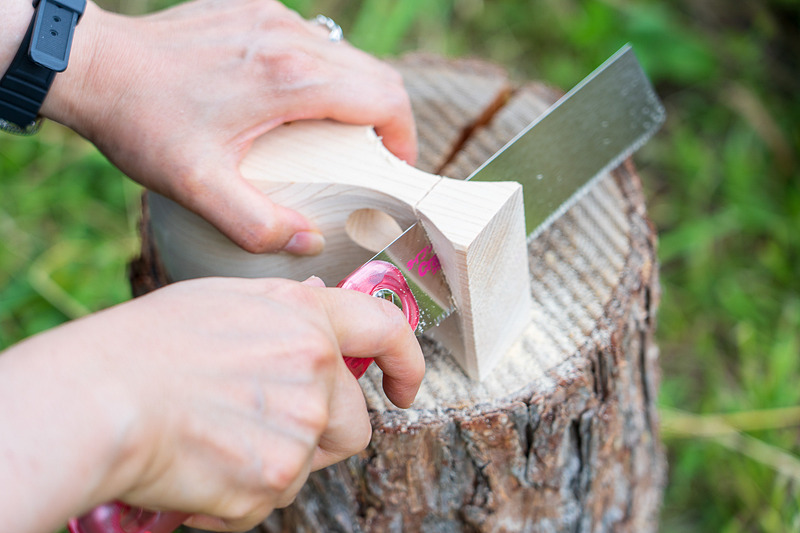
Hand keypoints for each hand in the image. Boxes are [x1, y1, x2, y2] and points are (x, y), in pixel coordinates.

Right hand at [0, 277, 423, 531]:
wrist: (101, 398)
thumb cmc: (148, 344)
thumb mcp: (226, 300)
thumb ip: (285, 312)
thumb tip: (318, 313)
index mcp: (307, 318)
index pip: (388, 332)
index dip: (407, 363)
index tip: (404, 388)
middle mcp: (318, 368)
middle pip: (354, 426)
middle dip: (323, 438)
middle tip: (267, 435)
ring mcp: (301, 426)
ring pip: (307, 467)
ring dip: (272, 467)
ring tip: (213, 443)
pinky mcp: (274, 479)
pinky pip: (269, 502)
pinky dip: (238, 498)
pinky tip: (199, 469)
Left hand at [41, 0, 417, 254]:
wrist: (93, 66)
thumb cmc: (142, 124)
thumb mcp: (197, 188)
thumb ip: (257, 224)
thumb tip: (308, 241)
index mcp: (290, 79)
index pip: (385, 98)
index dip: (403, 137)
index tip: (392, 167)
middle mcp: (290, 38)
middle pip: (375, 74)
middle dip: (388, 119)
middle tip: (371, 159)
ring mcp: (272, 18)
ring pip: (347, 56)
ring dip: (355, 96)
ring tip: (335, 137)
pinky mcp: (254, 11)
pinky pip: (313, 42)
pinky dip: (323, 75)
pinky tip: (295, 104)